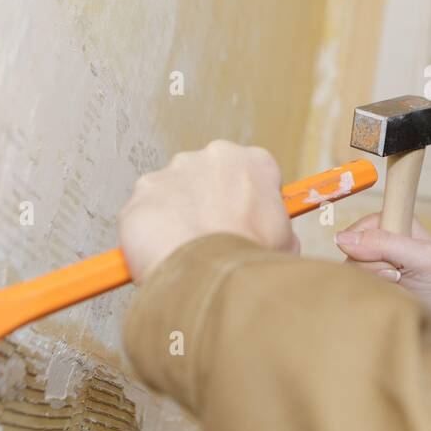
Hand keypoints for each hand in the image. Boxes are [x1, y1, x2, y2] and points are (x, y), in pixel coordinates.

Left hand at [118, 140, 299, 282]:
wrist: (209, 274)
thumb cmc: (248, 257)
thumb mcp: (287, 243)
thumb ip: (277, 228)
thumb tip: (272, 238)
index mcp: (255, 162)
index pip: (254, 174)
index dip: (250, 202)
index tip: (246, 220)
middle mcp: (213, 156)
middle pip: (209, 177)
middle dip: (209, 203)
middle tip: (214, 238)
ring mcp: (174, 171)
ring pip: (175, 192)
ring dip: (178, 216)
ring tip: (187, 251)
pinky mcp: (143, 191)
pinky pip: (146, 211)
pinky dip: (151, 231)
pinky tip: (164, 253)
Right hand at [334, 214, 430, 327]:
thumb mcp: (424, 258)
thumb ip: (387, 243)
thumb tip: (342, 238)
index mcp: (399, 222)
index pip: (363, 226)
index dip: (366, 244)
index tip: (387, 260)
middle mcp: (384, 239)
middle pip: (353, 249)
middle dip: (373, 267)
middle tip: (397, 275)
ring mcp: (376, 262)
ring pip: (352, 268)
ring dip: (373, 280)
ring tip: (397, 284)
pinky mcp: (371, 281)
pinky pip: (354, 283)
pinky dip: (369, 291)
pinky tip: (388, 292)